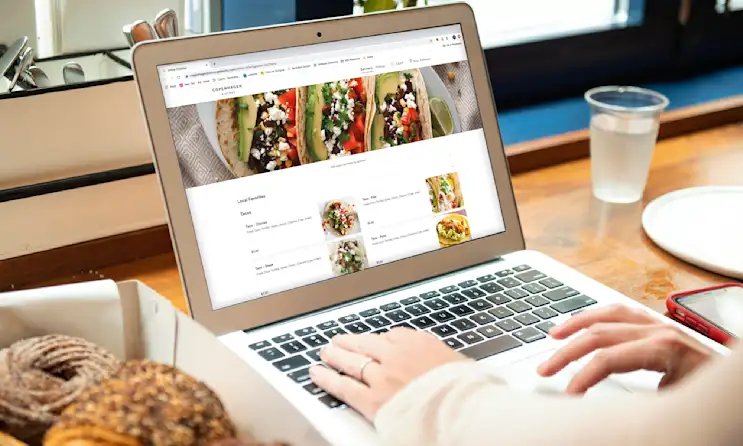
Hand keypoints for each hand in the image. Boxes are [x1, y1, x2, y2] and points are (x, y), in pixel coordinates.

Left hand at [309, 328, 469, 420]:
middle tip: (340, 340)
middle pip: (366, 343)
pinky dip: (328, 379)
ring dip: (336, 355)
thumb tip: (446, 362)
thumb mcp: (459, 364)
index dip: (381, 340)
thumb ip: (443, 360)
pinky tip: (317, 374)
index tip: (376, 341)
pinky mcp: (371, 399)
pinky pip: (344, 386)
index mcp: (419, 342)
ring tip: (326, 352)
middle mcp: (396, 354)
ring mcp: (381, 375)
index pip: (393, 334)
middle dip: (351, 342)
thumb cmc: (466, 390)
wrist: (460, 409)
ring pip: (352, 361)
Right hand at [537, 304, 712, 393]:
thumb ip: (638, 401)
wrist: (738, 389)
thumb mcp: (674, 405)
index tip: (567, 394)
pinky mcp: (661, 327)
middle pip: (600, 333)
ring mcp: (660, 324)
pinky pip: (621, 312)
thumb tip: (602, 406)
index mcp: (665, 347)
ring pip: (607, 314)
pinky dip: (595, 317)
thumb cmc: (715, 402)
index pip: (608, 357)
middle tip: (545, 369)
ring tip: (553, 336)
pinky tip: (583, 324)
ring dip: (576, 324)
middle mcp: (660, 329)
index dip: (582, 376)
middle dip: (567, 352)